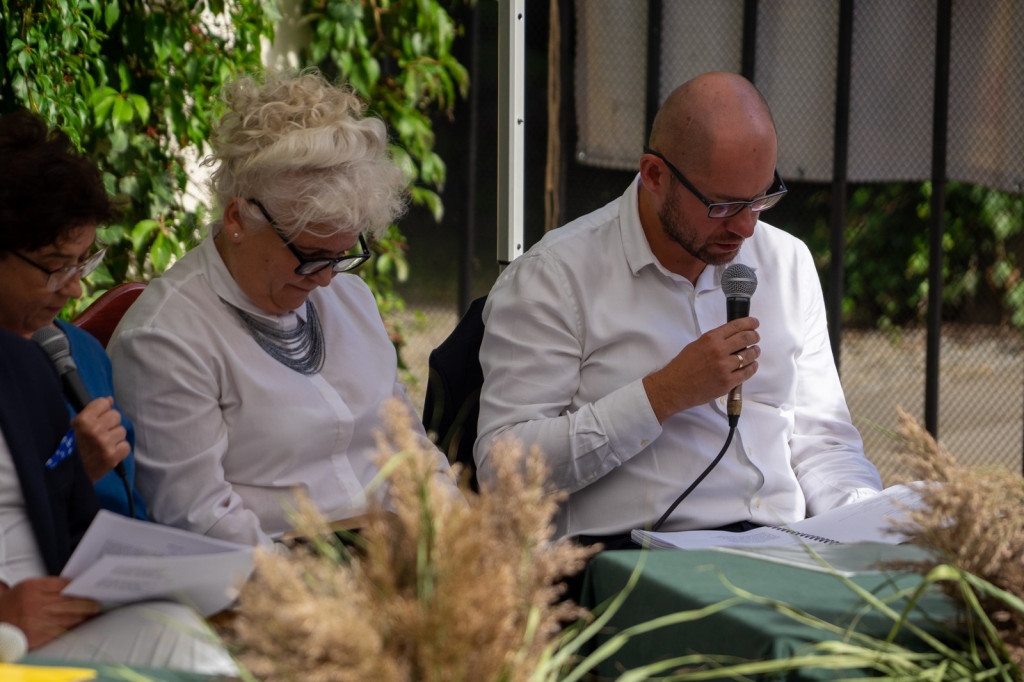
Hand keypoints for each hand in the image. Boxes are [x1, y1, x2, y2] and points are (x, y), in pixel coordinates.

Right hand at [0, 578, 98, 648]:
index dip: (80, 586)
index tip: (90, 587)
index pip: (65, 584)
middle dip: (87, 601)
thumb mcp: (26, 588)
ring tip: (92, 611)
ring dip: (84, 614)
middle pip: (70, 600)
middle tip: (97, 601)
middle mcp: (34, 602)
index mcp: (32, 587)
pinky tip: (79, 622)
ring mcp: (36, 620)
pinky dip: (73, 625)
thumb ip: (48, 586)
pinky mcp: (37, 635)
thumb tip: (73, 586)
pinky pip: (61, 629)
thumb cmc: (10, 605)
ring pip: (69, 615)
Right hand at [72, 396, 129, 482]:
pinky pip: (126, 446)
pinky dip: (119, 450)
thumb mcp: (73, 427)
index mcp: (83, 420)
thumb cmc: (68, 449)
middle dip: (109, 424)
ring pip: (122, 431)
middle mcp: (95, 430)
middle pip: (116, 416)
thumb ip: (92, 412)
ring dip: (114, 437)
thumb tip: (109, 399)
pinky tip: (108, 453)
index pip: (104, 403)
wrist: (67, 476)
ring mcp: (104, 444)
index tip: (97, 418)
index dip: (102, 410)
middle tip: (98, 434)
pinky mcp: (112, 457)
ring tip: (101, 445)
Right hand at [643, 317, 760, 422]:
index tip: (755, 323)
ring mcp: (724, 367)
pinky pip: (747, 372)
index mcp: (710, 338)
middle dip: (754, 336)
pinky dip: (752, 368)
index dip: (749, 323)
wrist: (674, 387)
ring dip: (755, 352)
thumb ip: (713, 341)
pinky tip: (752, 366)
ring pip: (749, 355)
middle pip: (746, 338)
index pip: (736, 326)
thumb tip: (730, 339)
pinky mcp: (728, 382)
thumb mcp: (696, 345)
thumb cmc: (682, 367)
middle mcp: (719, 350)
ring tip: (755, 352)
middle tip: (756, 337)